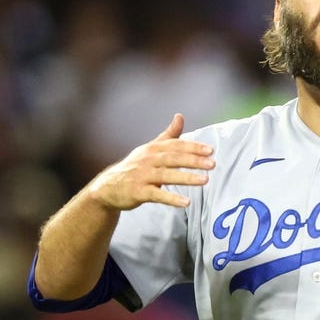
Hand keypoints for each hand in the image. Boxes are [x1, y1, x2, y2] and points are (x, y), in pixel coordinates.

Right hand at [88, 113, 213, 209]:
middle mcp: (148, 160)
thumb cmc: (135, 167)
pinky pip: (157, 195)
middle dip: (193, 160)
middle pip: (173, 158)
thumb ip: (168, 135)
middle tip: (212, 164)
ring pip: (166, 176)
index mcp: (153, 148)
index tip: (211, 150)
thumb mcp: (150, 149)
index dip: (193, 147)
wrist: (107, 187)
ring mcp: (142, 175)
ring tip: (205, 180)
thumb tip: (180, 116)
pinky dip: (171, 198)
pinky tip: (186, 202)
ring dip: (186, 177)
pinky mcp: (138, 192)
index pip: (176, 145)